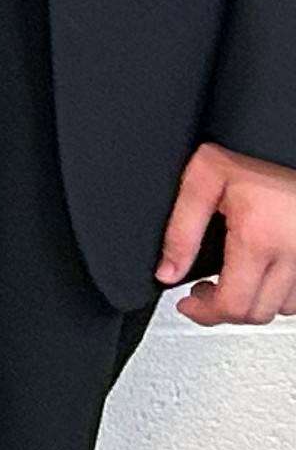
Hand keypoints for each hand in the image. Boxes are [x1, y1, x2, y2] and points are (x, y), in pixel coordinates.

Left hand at [162, 140, 295, 327]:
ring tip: (232, 280)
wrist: (290, 136)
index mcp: (259, 238)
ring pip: (284, 306)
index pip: (234, 304)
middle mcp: (293, 253)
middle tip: (203, 292)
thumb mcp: (204, 178)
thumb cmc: (255, 148)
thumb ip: (181, 229)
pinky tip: (261, 271)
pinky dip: (281, 291)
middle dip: (224, 310)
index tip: (188, 304)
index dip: (204, 313)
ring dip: (255, 300)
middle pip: (258, 313)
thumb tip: (167, 271)